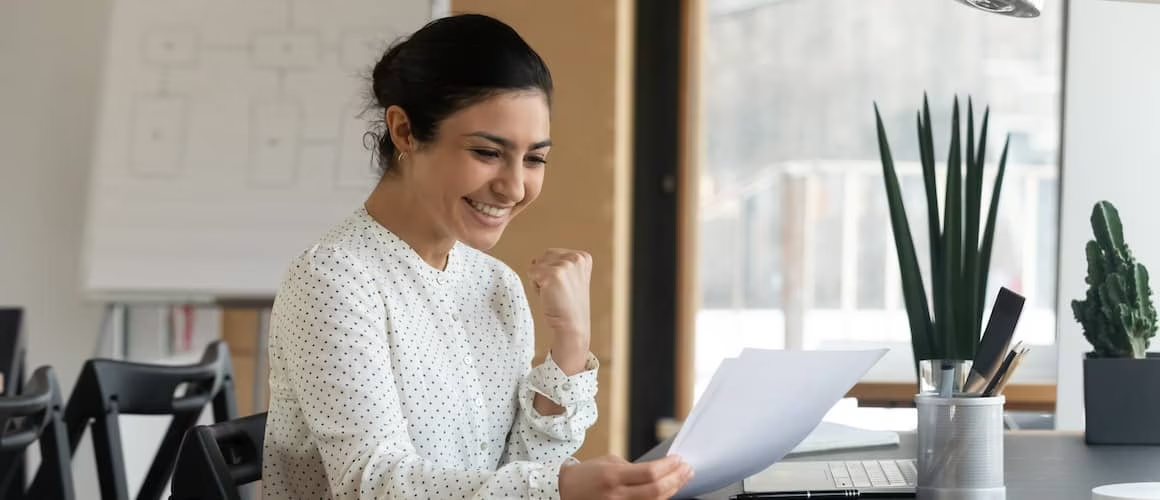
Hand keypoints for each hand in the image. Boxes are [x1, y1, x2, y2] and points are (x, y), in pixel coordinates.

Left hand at [529, 248, 591, 342]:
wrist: (573, 325)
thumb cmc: (568, 305)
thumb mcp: (570, 277)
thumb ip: (558, 264)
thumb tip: (533, 260)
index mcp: (583, 257)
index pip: (553, 254)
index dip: (553, 271)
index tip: (565, 286)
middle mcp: (576, 258)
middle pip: (544, 256)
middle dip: (545, 273)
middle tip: (557, 291)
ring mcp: (565, 265)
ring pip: (536, 264)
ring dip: (539, 280)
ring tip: (553, 293)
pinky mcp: (553, 274)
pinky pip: (531, 273)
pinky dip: (535, 286)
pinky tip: (548, 296)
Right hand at [558, 455, 693, 499]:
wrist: (565, 492)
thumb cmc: (587, 475)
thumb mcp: (608, 463)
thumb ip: (632, 468)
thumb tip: (657, 471)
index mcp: (613, 476)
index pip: (650, 472)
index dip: (669, 466)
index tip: (679, 459)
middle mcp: (617, 495)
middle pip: (656, 490)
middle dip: (676, 479)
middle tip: (688, 469)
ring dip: (673, 490)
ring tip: (683, 479)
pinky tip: (668, 492)